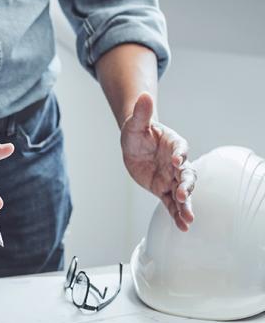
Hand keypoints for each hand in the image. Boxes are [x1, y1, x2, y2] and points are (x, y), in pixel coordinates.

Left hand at [121, 92, 195, 230]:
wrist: (134, 144)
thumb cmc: (137, 132)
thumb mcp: (135, 124)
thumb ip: (142, 113)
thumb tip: (143, 95)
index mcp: (173, 144)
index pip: (181, 149)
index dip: (181, 155)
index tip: (178, 161)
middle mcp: (177, 162)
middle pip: (187, 174)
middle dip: (186, 184)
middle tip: (183, 194)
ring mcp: (171, 177)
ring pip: (183, 192)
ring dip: (186, 205)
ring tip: (188, 219)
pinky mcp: (164, 189)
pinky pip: (172, 203)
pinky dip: (177, 214)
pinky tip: (183, 226)